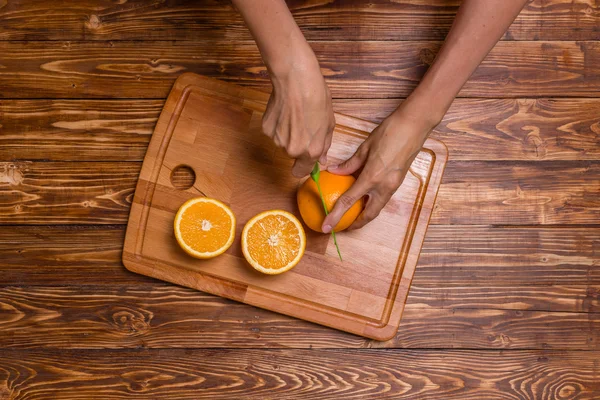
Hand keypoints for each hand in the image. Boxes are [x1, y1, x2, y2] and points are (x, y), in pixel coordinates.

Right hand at [262, 51, 334, 176]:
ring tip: (295, 115)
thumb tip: (321, 159)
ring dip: (288, 134)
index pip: (301, 172)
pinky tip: (284, 111)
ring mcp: (276, 140)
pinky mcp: (266, 129)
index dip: (304, 166)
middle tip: (303, 125)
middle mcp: (292, 149)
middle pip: (293, 155)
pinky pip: (274, 133)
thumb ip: (324, 145)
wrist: (295, 79)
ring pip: (283, 143)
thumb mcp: (328, 123)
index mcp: (311, 150)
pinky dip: (278, 125)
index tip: (306, 159)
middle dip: (298, 145)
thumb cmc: (316, 97)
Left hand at [322, 106, 437, 231]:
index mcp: (372, 177)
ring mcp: (393, 185)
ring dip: (366, 214)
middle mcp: (384, 186)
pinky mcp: (398, 182)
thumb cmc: (389, 132)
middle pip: (369, 214)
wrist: (415, 126)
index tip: (327, 226)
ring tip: (353, 216)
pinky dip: (373, 202)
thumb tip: (334, 171)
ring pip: (378, 207)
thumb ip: (350, 164)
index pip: (349, 201)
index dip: (336, 215)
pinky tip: (365, 199)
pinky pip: (383, 198)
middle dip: (356, 224)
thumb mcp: (365, 147)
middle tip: (343, 226)